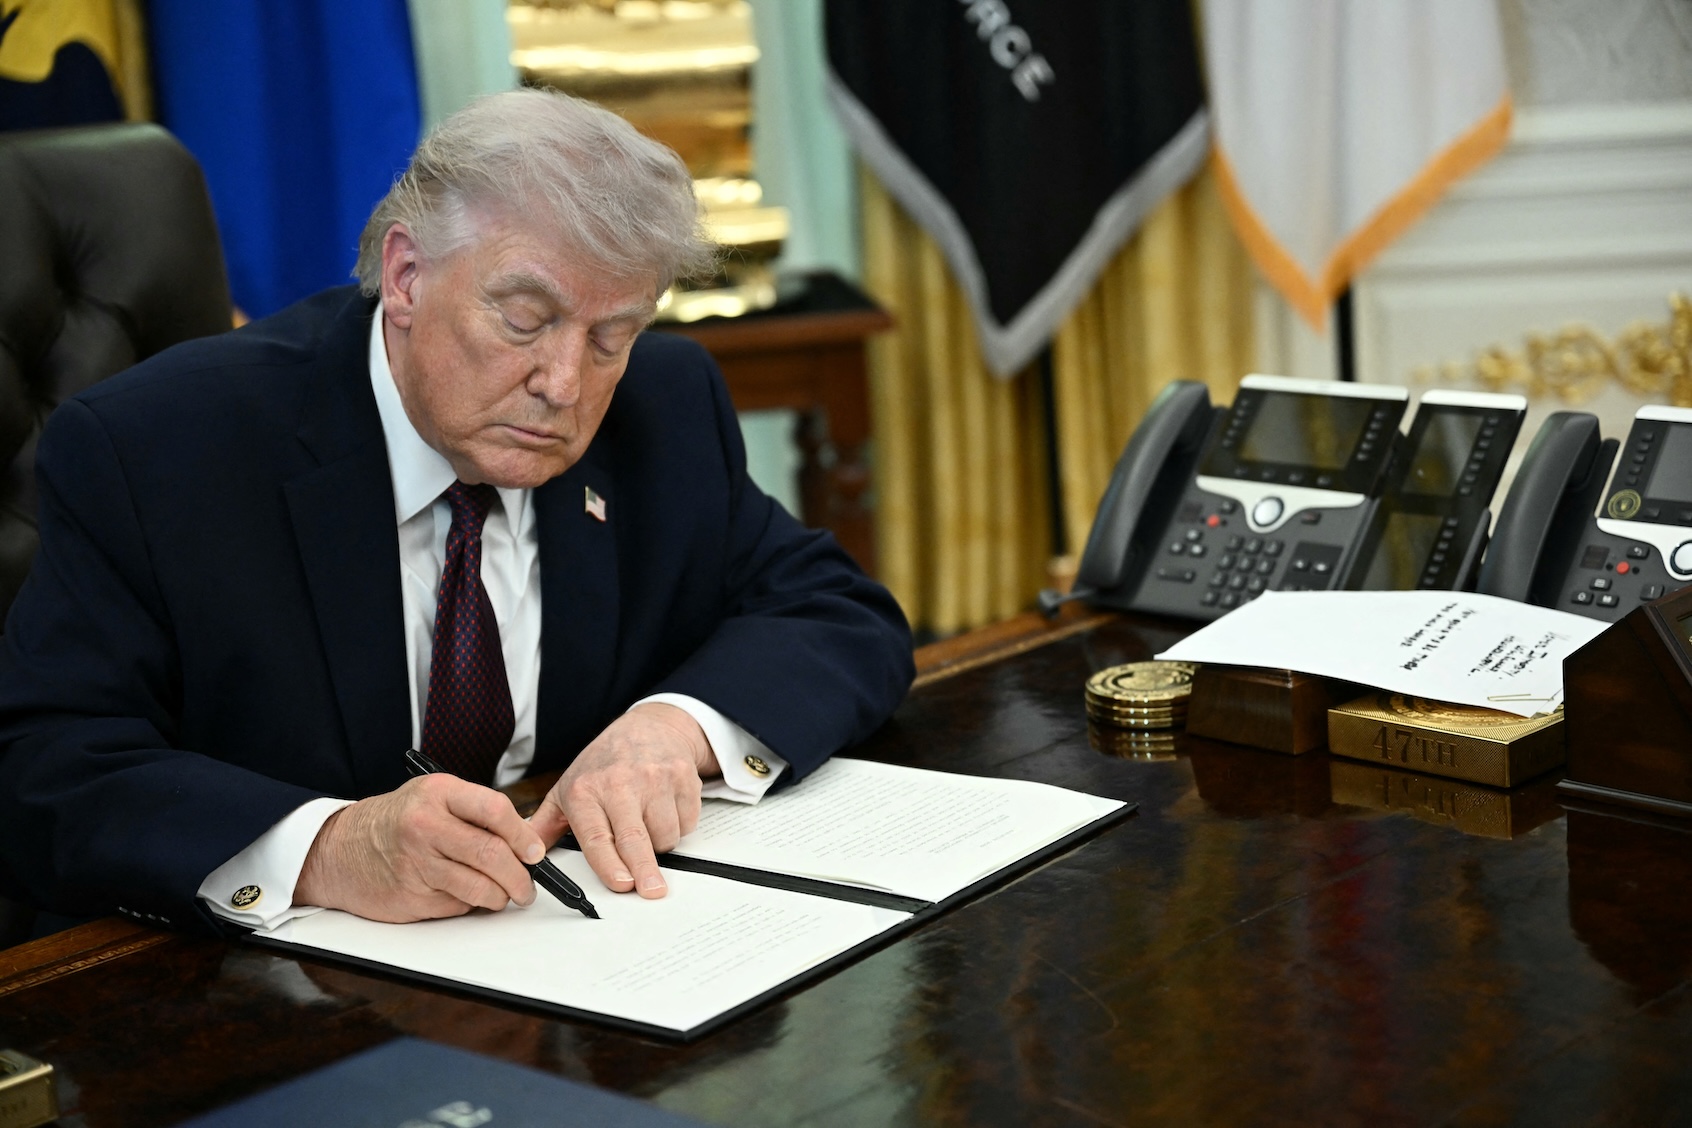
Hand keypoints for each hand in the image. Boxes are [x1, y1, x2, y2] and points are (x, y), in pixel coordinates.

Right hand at [294, 774, 547, 921]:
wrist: (338, 850)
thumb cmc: (396, 821)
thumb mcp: (433, 798)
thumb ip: (476, 813)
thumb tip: (525, 843)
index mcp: (438, 793)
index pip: (495, 810)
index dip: (523, 835)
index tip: (535, 852)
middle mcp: (425, 826)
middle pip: (492, 855)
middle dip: (520, 877)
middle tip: (528, 886)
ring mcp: (416, 863)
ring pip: (479, 888)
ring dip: (500, 897)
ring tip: (503, 894)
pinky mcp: (410, 896)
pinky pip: (457, 906)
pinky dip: (469, 905)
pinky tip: (461, 894)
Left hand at [528, 702, 716, 898]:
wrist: (649, 727)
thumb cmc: (605, 763)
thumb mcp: (567, 788)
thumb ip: (544, 827)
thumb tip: (524, 858)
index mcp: (585, 790)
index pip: (597, 836)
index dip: (610, 863)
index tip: (621, 884)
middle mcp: (621, 782)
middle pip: (635, 839)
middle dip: (645, 870)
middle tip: (652, 891)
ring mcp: (655, 778)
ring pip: (665, 835)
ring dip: (659, 844)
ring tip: (646, 825)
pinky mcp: (683, 777)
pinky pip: (686, 821)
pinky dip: (679, 825)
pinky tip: (665, 809)